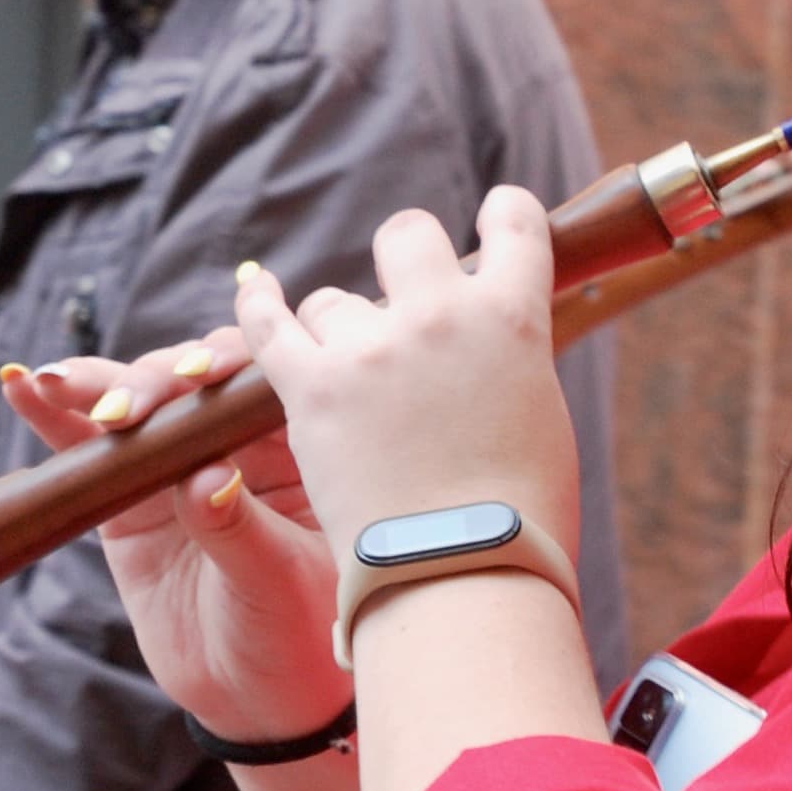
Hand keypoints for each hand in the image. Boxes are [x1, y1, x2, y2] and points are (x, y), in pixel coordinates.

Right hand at [0, 333, 353, 744]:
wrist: (255, 698)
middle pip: (189, 383)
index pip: (257, 383)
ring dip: (97, 386)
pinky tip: (22, 385)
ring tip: (58, 383)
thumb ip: (239, 529)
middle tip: (128, 409)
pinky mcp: (127, 500)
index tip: (200, 377)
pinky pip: (88, 450)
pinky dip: (53, 417)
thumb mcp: (280, 583)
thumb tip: (207, 478)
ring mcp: (176, 466)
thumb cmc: (297, 634)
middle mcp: (234, 443)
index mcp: (293, 447)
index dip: (226, 367)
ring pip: (136, 405)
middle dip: (153, 382)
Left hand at [238, 190, 581, 577]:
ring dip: (340, 332)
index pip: (513, 222)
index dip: (501, 214)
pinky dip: (256, 304)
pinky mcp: (313, 389)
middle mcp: (441, 316)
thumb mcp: (539, 418)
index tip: (492, 219)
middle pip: (407, 235)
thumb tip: (491, 348)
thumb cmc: (520, 519)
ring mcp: (371, 350)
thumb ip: (508, 364)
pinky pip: (268, 323)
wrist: (463, 576)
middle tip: (402, 299)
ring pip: (335, 301)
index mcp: (513, 319)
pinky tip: (252, 288)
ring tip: (353, 389)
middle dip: (403, 261)